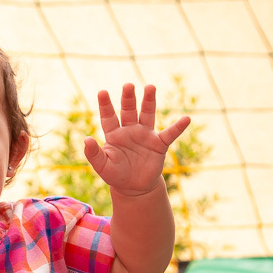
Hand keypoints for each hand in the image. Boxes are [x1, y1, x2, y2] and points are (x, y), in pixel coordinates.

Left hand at [84, 83, 190, 197]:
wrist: (134, 187)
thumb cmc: (116, 174)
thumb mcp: (102, 166)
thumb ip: (94, 154)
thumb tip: (86, 140)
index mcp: (114, 134)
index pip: (109, 116)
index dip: (105, 105)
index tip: (102, 92)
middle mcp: (130, 130)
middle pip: (129, 110)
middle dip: (128, 98)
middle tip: (128, 85)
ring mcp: (145, 135)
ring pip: (147, 114)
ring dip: (149, 101)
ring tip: (150, 87)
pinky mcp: (159, 144)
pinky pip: (169, 134)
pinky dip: (178, 127)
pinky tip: (186, 119)